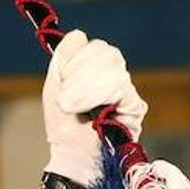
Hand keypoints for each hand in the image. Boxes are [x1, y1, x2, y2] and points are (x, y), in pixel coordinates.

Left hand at [42, 30, 147, 183]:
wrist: (71, 155)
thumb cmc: (63, 125)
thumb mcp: (54, 88)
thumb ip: (62, 59)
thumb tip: (79, 34)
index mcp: (97, 70)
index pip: (96, 47)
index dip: (77, 59)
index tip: (63, 80)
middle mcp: (116, 77)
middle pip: (107, 53)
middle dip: (80, 73)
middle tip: (67, 98)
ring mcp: (127, 92)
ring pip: (113, 69)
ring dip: (85, 88)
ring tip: (73, 107)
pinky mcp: (135, 108)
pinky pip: (120, 87)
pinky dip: (98, 96)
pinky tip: (92, 113)